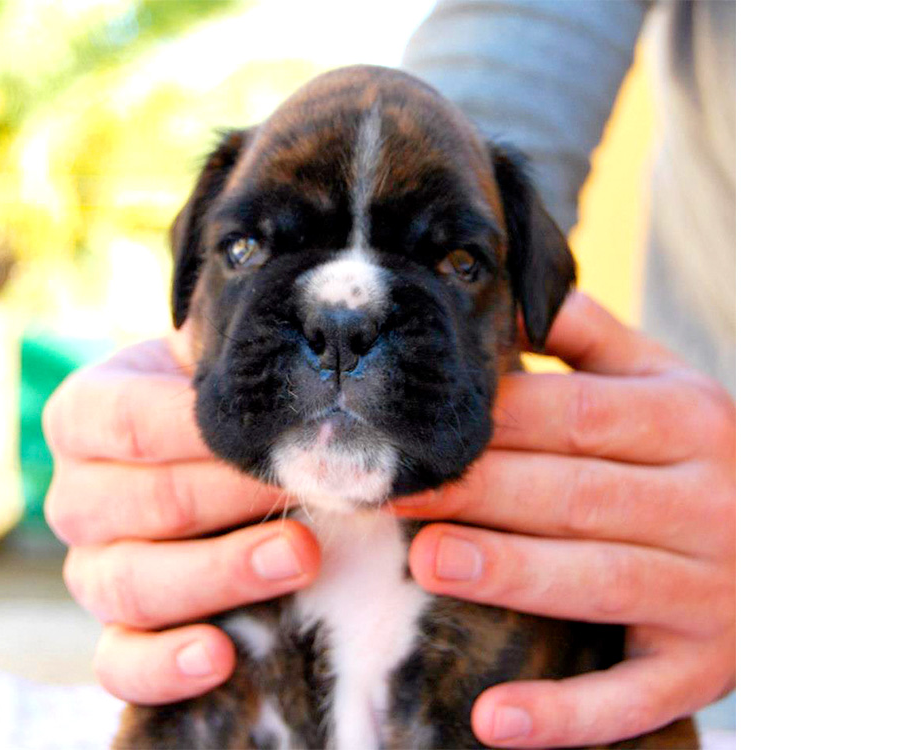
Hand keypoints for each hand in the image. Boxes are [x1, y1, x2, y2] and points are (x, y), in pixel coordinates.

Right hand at [42, 332, 320, 704]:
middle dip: (231, 495)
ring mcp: (93, 569)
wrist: (228, 454)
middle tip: (310, 487)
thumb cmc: (232, 400)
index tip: (276, 430)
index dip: (199, 429)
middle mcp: (77, 496)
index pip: (126, 421)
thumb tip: (323, 374)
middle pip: (139, 504)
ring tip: (300, 556)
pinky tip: (220, 655)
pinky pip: (118, 663)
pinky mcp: (121, 631)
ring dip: (221, 571)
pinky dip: (164, 666)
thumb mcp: (233, 368)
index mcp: (85, 415)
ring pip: (129, 584)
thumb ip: (257, 368)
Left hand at [397, 291, 734, 747]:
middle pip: (580, 493)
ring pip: (604, 581)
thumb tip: (506, 292)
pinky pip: (633, 696)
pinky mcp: (703, 669)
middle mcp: (710, 504)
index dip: (498, 418)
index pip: (582, 416)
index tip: (414, 421)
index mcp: (692, 423)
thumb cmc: (704, 451)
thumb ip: (590, 339)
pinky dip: (566, 714)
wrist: (809, 543)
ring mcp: (712, 593)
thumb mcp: (666, 383)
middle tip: (391, 491)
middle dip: (482, 490)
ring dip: (515, 575)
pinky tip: (493, 720)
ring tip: (431, 562)